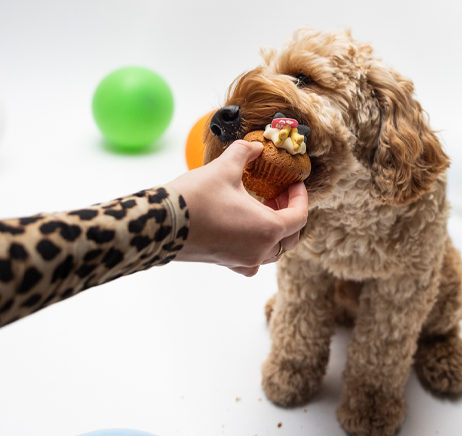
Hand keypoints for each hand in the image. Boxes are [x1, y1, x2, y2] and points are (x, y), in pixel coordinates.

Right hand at [166, 140, 307, 275]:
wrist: (160, 224)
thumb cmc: (195, 198)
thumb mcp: (225, 168)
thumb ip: (245, 152)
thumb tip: (257, 146)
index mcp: (267, 229)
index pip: (299, 217)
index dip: (301, 197)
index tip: (294, 183)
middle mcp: (259, 251)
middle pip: (290, 237)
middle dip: (290, 214)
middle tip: (279, 193)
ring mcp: (243, 260)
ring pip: (273, 251)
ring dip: (274, 231)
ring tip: (263, 207)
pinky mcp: (226, 263)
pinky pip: (252, 261)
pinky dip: (256, 247)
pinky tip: (246, 231)